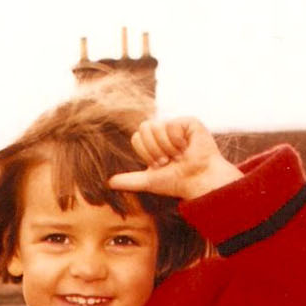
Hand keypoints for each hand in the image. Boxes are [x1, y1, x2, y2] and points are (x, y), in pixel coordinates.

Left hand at [107, 116, 239, 200]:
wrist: (197, 181)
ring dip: (167, 148)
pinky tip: (187, 147)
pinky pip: (172, 125)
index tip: (159, 164)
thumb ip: (128, 180)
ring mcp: (176, 125)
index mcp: (153, 142)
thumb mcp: (148, 182)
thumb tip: (108, 182)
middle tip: (169, 160)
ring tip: (179, 155)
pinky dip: (177, 142)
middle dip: (154, 150)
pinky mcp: (188, 122)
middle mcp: (163, 132)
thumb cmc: (176, 182)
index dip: (145, 153)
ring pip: (157, 127)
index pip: (136, 138)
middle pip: (144, 128)